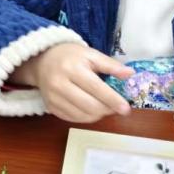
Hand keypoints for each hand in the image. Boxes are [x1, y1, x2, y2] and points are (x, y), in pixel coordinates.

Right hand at [14, 44, 133, 122]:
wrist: (42, 60)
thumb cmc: (70, 56)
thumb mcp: (91, 54)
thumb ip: (111, 65)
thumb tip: (130, 74)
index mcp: (72, 68)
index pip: (96, 88)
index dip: (113, 100)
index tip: (126, 108)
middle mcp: (60, 84)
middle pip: (89, 106)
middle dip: (107, 110)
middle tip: (117, 108)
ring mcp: (53, 98)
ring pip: (82, 116)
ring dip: (98, 115)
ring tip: (105, 107)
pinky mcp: (50, 107)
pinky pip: (73, 119)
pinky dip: (86, 117)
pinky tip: (91, 109)